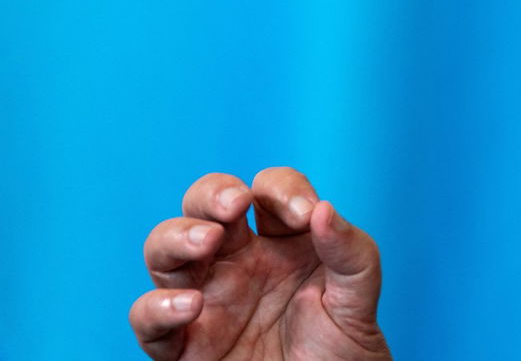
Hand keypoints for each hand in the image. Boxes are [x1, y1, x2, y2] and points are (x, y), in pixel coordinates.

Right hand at [130, 168, 391, 360]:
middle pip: (203, 205)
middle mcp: (237, 261)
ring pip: (164, 250)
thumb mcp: (358, 294)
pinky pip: (148, 318)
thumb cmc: (343, 346)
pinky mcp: (184, 344)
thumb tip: (323, 209)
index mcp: (281, 240)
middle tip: (235, 205)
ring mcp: (207, 298)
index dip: (282, 190)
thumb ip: (350, 250)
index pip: (268, 191)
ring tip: (206, 242)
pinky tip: (192, 306)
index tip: (304, 215)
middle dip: (213, 193)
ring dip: (177, 236)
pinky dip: (157, 307)